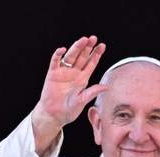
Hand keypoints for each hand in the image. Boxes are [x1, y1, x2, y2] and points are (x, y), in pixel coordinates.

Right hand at [32, 36, 107, 153]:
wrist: (55, 115)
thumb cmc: (69, 110)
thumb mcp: (83, 101)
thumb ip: (93, 92)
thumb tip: (106, 87)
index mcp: (83, 78)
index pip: (91, 63)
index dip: (96, 54)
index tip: (102, 45)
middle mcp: (74, 73)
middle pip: (82, 57)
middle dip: (87, 47)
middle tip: (93, 38)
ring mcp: (63, 72)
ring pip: (70, 57)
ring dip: (76, 48)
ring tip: (83, 40)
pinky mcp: (52, 74)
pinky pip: (55, 62)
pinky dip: (58, 55)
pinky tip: (62, 49)